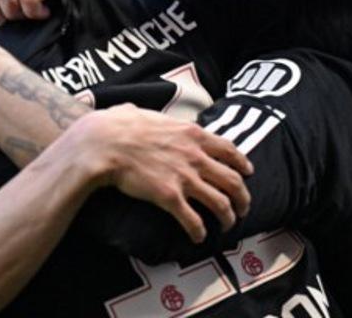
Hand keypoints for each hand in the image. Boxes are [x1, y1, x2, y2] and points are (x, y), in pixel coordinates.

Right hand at [56, 105, 252, 242]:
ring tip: (226, 226)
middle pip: (233, 181)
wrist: (103, 143)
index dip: (243, 164)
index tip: (248, 173)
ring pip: (221, 204)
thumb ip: (156, 118)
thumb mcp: (147, 113)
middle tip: (243, 207)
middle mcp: (195, 156)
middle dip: (243, 198)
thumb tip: (141, 113)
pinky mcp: (170, 197)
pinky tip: (198, 237)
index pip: (230, 150)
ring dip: (228, 218)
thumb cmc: (119, 125)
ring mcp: (184, 178)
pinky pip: (193, 220)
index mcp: (193, 134)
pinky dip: (200, 232)